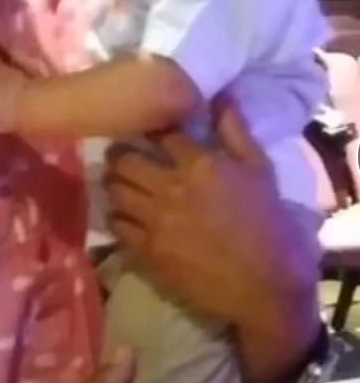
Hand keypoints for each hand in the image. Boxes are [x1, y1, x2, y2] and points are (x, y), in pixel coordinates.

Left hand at [104, 98, 318, 325]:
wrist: (265, 286)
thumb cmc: (268, 224)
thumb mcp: (260, 171)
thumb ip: (235, 132)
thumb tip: (220, 96)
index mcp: (200, 164)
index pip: (161, 134)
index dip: (154, 132)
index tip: (152, 136)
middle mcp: (171, 188)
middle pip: (125, 159)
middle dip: (124, 156)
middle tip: (127, 159)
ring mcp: (156, 221)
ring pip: (115, 191)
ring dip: (117, 185)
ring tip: (124, 186)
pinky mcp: (147, 252)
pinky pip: (117, 226)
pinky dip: (119, 218)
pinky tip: (128, 217)